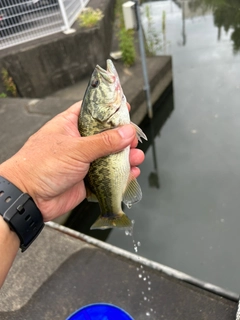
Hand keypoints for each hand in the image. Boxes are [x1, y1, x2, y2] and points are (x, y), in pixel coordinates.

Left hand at [0, 101, 143, 221]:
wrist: (30, 199)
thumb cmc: (43, 165)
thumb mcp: (76, 149)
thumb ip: (104, 142)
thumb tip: (128, 132)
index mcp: (71, 125)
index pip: (92, 111)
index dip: (109, 109)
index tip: (125, 108)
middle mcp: (78, 142)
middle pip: (106, 135)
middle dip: (123, 137)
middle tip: (134, 139)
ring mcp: (84, 161)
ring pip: (109, 156)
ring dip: (125, 157)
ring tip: (137, 157)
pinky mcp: (88, 179)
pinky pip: (108, 175)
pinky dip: (120, 174)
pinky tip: (131, 173)